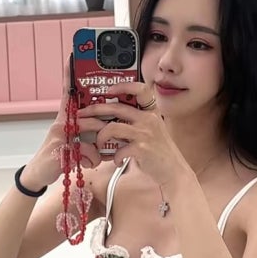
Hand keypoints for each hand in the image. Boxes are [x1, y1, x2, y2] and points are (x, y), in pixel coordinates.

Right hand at [18, 60, 99, 191]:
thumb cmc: (58, 157)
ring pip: (91, 132)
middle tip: (110, 137)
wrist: (38, 174)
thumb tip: (106, 138)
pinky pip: (87, 151)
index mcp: (64, 119)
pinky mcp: (61, 148)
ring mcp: (59, 134)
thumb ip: (88, 138)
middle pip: (91, 115)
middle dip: (103, 127)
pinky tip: (84, 165)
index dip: (70, 76)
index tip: (72, 57)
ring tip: (93, 158)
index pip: (68, 93)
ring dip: (97, 149)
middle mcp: (61, 122)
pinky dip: (91, 160)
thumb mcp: (73, 144)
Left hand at [76, 82, 190, 187]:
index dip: (123, 86)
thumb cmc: (159, 152)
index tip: (108, 90)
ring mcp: (145, 133)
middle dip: (95, 109)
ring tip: (98, 143)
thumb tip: (111, 119)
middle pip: (116, 107)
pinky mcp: (142, 148)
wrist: (174, 171)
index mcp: (151, 112)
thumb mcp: (151, 131)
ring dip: (100, 136)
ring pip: (112, 127)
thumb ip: (135, 123)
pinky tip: (116, 161)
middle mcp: (148, 119)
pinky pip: (119, 149)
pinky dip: (114, 157)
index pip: (140, 89)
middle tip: (82, 114)